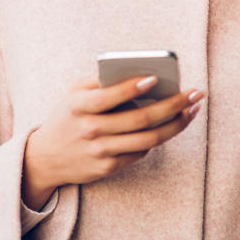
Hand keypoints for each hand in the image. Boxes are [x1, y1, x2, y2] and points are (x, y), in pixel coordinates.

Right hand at [22, 73, 203, 205]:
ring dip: (176, 124)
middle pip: (141, 119)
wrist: (45, 158)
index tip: (156, 78)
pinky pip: (141, 152)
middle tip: (195, 93)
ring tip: (192, 110)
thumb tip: (138, 72)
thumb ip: (99, 81)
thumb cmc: (66, 117)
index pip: (111, 96)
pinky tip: (170, 125)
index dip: (134, 87)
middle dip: (173, 105)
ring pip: (149, 139)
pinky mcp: (108, 168)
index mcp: (80, 106)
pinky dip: (157, 138)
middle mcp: (91, 130)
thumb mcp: (73, 94)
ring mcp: (100, 151)